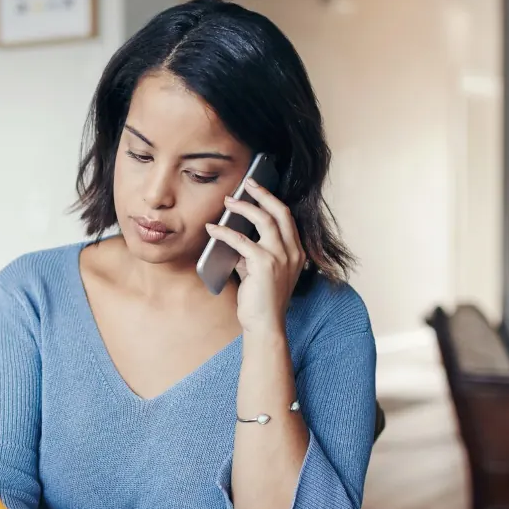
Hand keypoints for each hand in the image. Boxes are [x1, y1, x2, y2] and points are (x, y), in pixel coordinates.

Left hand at [205, 176, 304, 334]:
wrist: (264, 325)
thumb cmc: (261, 300)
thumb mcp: (260, 271)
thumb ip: (253, 253)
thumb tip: (234, 235)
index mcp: (296, 252)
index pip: (287, 218)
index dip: (271, 200)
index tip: (256, 188)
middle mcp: (293, 252)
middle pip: (280, 212)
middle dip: (262, 194)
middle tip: (246, 183)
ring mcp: (281, 257)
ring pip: (264, 220)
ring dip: (243, 207)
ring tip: (227, 202)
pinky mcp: (265, 264)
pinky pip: (242, 240)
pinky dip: (225, 232)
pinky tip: (212, 229)